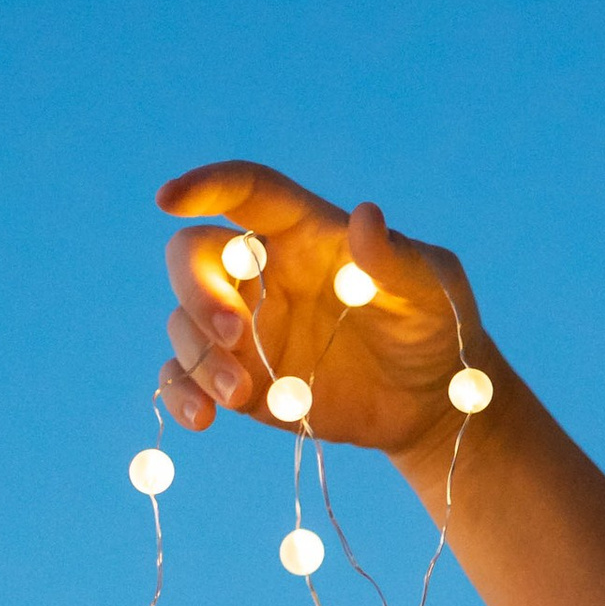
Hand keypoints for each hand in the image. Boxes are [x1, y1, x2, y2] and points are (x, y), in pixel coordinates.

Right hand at [155, 159, 494, 467]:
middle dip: (197, 290)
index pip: (246, 192)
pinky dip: (181, 394)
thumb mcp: (432, 288)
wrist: (431, 403)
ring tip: (242, 394)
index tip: (168, 199)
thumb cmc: (435, 327)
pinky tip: (203, 419)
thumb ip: (396, 259)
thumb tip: (365, 218)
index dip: (206, 186)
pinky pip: (185, 376)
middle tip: (232, 333)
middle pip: (193, 256)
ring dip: (199, 355)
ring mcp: (244, 327)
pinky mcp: (239, 376)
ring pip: (183, 321)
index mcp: (303, 233)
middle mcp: (262, 273)